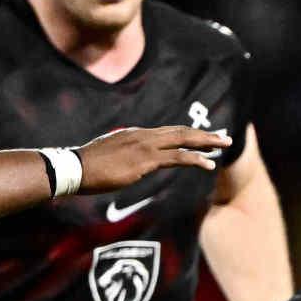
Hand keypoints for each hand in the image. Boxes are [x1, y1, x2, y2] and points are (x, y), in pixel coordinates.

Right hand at [75, 124, 229, 194]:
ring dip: (207, 142)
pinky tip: (209, 164)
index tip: (203, 137)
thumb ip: (123, 156)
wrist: (75, 168)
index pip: (168, 132)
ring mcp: (145, 146)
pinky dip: (195, 159)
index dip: (188, 134)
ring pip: (184, 140)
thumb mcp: (108, 157)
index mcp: (135, 135)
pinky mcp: (145, 160)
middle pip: (181, 131)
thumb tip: (127, 163)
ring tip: (225, 144)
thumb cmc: (87, 166)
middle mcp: (143, 136)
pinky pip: (177, 158)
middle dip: (205, 134)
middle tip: (225, 138)